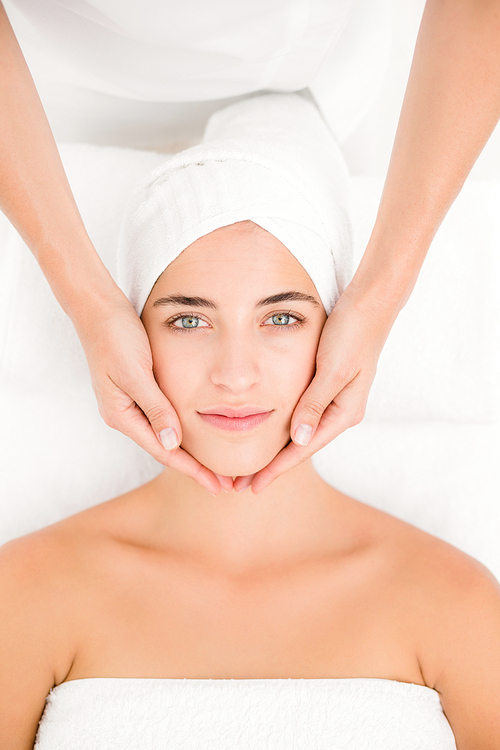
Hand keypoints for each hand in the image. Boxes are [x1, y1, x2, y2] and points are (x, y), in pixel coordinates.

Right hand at [74, 291, 232, 494]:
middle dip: (195, 468)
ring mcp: (130, 404)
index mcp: (122, 416)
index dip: (192, 470)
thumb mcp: (136, 373)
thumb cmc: (115, 337)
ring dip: (190, 452)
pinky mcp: (137, 390)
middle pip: (166, 449)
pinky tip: (196, 434)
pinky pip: (163, 417)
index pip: (164, 451)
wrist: (97, 309)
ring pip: (165, 435)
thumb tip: (173, 443)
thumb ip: (155, 408)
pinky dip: (181, 430)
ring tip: (216, 466)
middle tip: (225, 484)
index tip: (216, 485)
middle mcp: (125, 415)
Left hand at [233, 284, 397, 493]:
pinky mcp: (329, 386)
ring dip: (276, 451)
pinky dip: (283, 428)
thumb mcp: (332, 369)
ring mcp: (336, 400)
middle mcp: (341, 411)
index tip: (252, 486)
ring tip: (250, 467)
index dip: (276, 469)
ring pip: (300, 433)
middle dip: (272, 467)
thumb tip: (298, 440)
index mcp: (345, 412)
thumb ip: (314, 404)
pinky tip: (268, 434)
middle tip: (240, 484)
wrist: (371, 304)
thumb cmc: (352, 333)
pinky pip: (302, 415)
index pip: (303, 449)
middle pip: (300, 447)